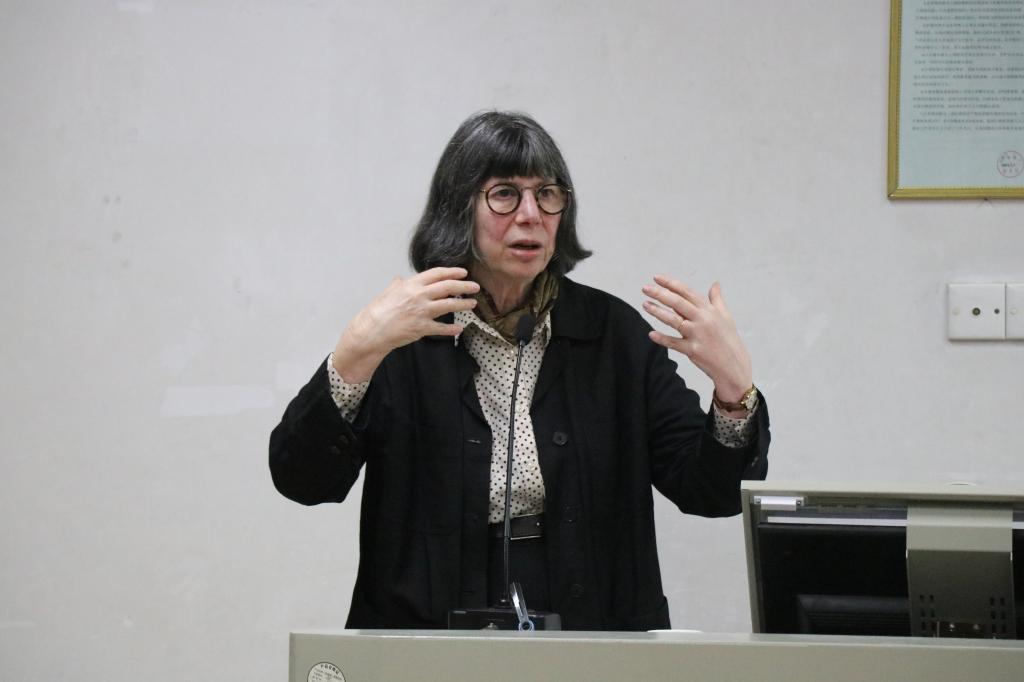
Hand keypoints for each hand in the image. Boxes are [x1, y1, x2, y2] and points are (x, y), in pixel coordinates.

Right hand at [333, 267, 479, 381]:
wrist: (371, 330)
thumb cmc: (377, 311)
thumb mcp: (387, 292)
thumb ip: (397, 285)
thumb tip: (400, 279)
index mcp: (411, 285)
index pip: (437, 274)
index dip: (452, 272)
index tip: (463, 273)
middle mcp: (419, 296)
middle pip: (448, 288)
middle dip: (464, 286)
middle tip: (475, 287)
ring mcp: (422, 312)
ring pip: (449, 305)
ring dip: (463, 304)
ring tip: (472, 304)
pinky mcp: (422, 328)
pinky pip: (441, 328)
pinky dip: (452, 329)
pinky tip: (459, 329)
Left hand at [642, 275, 752, 402]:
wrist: (734, 366)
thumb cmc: (729, 340)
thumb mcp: (726, 317)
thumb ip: (717, 300)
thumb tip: (716, 284)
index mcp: (709, 310)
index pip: (687, 292)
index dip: (671, 284)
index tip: (656, 278)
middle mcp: (703, 320)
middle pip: (678, 303)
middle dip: (660, 294)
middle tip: (645, 288)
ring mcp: (697, 335)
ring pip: (674, 320)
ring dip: (657, 312)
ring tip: (645, 304)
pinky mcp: (693, 350)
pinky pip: (674, 343)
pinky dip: (662, 339)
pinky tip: (651, 334)